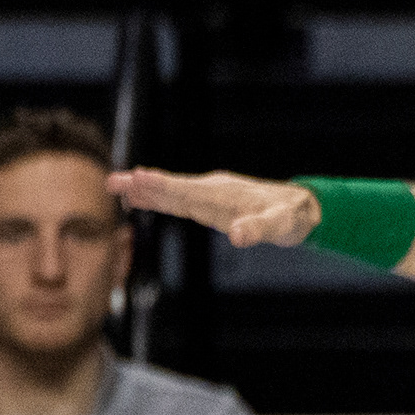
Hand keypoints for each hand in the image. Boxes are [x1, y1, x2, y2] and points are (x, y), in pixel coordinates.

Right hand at [108, 168, 317, 246]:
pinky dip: (160, 196)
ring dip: (146, 190)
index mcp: (223, 195)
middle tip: (112, 182)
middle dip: (143, 186)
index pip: (186, 191)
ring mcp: (212, 195)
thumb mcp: (280, 227)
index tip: (137, 178)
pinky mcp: (212, 202)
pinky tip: (142, 196)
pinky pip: (181, 199)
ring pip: (173, 192)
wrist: (303, 208)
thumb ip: (259, 229)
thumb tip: (238, 236)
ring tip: (116, 186)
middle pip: (172, 189)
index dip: (162, 187)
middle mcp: (214, 191)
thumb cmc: (292, 218)